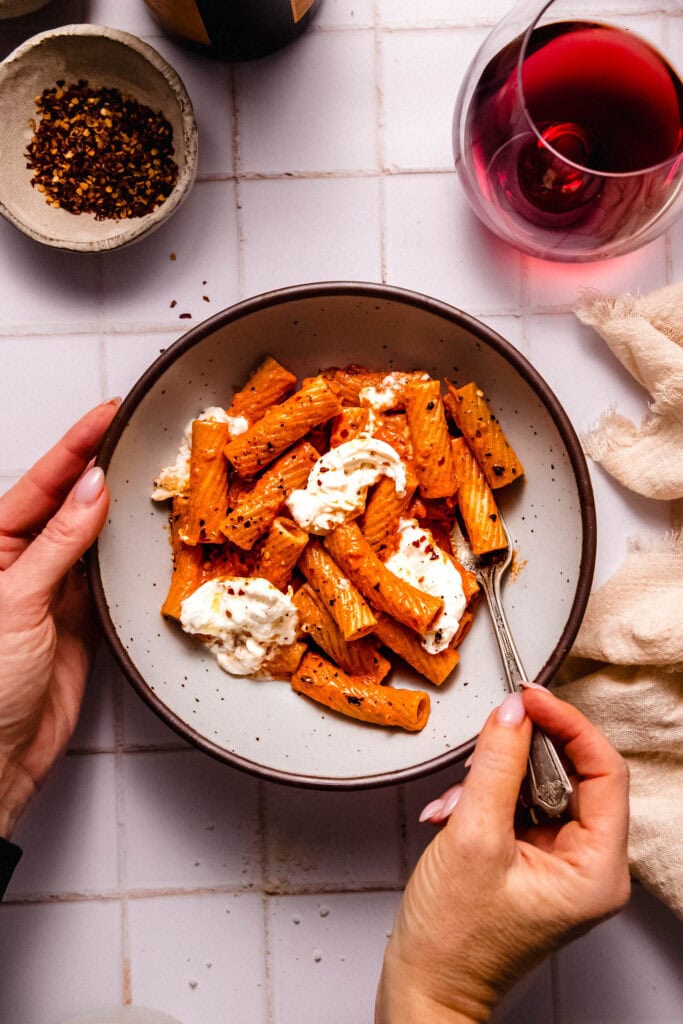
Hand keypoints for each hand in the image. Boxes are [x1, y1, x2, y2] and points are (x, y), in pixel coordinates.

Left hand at [0, 400, 117, 838]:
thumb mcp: (16, 601)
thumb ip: (59, 544)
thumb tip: (91, 490)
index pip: (40, 483)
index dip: (76, 446)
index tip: (109, 415)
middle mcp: (20, 562)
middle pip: (68, 503)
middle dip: (101, 468)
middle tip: (139, 435)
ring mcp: (52, 589)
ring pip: (92, 537)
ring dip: (119, 511)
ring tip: (150, 475)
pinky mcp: (79, 619)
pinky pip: (108, 576)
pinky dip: (128, 556)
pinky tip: (145, 534)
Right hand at [375, 686, 629, 1022]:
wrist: (425, 989)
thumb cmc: (453, 942)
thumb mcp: (472, 837)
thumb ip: (496, 765)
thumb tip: (513, 713)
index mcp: (597, 869)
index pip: (604, 770)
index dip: (568, 724)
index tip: (532, 697)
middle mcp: (589, 867)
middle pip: (574, 774)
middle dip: (522, 754)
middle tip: (492, 731)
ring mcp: (562, 866)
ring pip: (540, 787)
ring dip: (493, 779)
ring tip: (457, 801)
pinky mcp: (533, 863)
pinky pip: (519, 807)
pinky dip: (484, 800)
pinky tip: (452, 814)